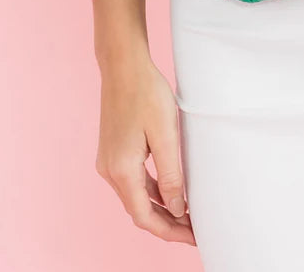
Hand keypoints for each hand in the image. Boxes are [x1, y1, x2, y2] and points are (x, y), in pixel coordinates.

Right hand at [95, 55, 195, 244]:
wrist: (123, 66)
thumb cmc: (146, 93)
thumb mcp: (165, 134)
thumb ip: (171, 175)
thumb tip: (178, 209)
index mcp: (122, 170)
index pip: (145, 217)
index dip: (169, 231)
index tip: (193, 237)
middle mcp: (109, 171)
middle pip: (139, 211)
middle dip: (167, 223)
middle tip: (194, 229)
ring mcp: (109, 161)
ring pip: (135, 197)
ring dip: (160, 208)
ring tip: (186, 214)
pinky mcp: (113, 151)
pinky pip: (132, 181)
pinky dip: (151, 191)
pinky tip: (169, 191)